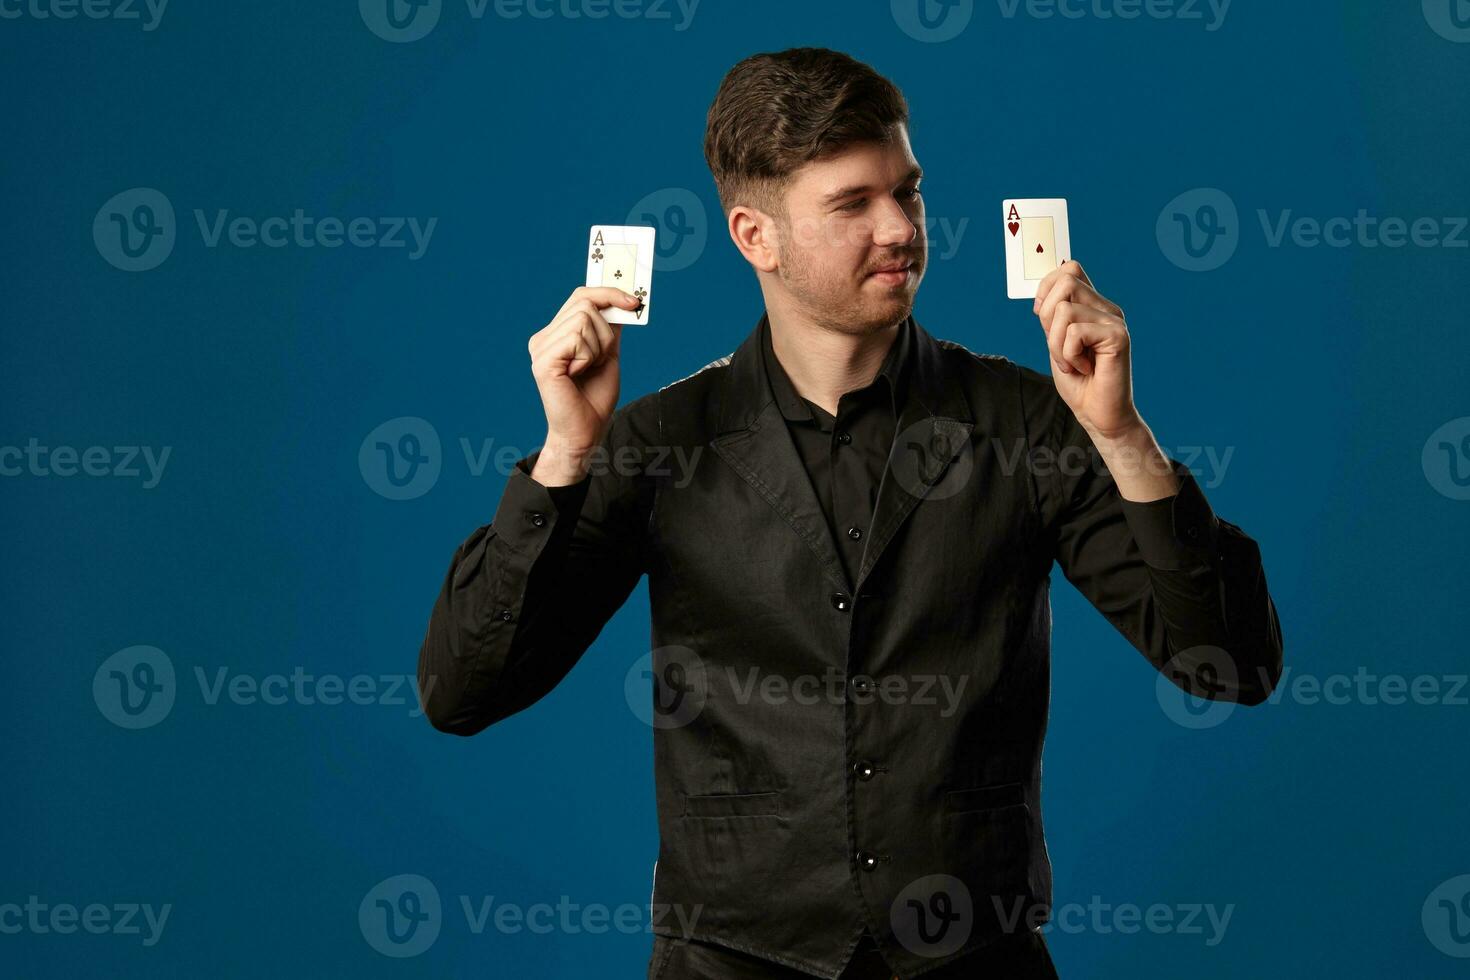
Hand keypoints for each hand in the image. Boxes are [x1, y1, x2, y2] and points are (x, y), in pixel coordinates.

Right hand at [526, 286, 641, 483]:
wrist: (585, 431)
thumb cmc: (594, 397)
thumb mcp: (608, 354)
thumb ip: (609, 327)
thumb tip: (620, 300)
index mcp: (556, 333)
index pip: (580, 296)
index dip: (607, 291)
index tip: (634, 300)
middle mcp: (543, 338)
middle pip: (584, 304)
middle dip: (605, 331)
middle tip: (602, 357)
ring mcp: (540, 348)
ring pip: (583, 319)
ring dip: (597, 347)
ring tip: (586, 369)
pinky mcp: (542, 361)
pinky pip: (576, 339)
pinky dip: (587, 357)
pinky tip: (577, 375)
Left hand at [1033, 260, 1141, 440]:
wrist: (1097, 413)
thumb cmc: (1078, 381)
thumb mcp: (1056, 342)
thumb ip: (1052, 316)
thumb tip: (1043, 292)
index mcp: (1093, 306)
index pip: (1069, 269)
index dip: (1046, 288)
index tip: (1041, 317)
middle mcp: (1107, 308)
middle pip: (1065, 282)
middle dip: (1046, 317)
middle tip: (1058, 346)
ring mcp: (1114, 320)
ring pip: (1064, 310)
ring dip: (1056, 344)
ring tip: (1071, 362)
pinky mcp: (1118, 335)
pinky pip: (1074, 332)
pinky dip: (1068, 355)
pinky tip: (1083, 367)